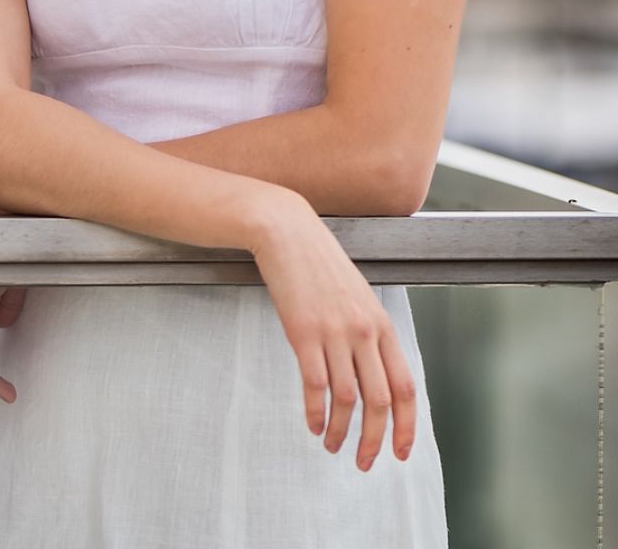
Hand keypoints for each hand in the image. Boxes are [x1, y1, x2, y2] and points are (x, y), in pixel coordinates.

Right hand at [250, 190, 417, 469]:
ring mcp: (334, 331)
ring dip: (340, 431)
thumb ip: (369, 334)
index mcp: (381, 324)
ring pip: (346, 399)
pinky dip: (315, 413)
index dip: (406, 426)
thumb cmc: (320, 265)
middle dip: (374, 440)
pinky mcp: (303, 332)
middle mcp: (363, 331)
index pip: (405, 387)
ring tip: (332, 445)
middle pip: (379, 401)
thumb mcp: (356, 297)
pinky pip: (314, 386)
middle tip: (364, 462)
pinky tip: (313, 424)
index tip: (400, 453)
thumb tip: (375, 378)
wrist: (288, 232)